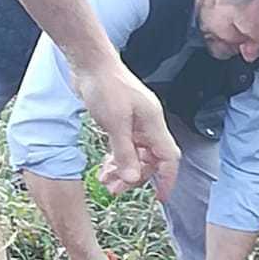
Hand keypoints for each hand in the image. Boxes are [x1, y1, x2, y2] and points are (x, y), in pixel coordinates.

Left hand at [76, 61, 179, 195]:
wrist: (90, 62)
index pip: (168, 158)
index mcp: (154, 124)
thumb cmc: (105, 85)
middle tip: (116, 189)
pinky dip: (117, 159)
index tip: (160, 197)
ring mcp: (136, 123)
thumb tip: (132, 178)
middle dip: (135, 177)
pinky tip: (105, 167)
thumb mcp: (115, 123)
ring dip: (123, 170)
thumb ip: (124, 153)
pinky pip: (125, 146)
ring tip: (106, 182)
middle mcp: (149, 125)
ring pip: (136, 155)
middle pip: (150, 160)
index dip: (166, 179)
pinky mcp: (123, 120)